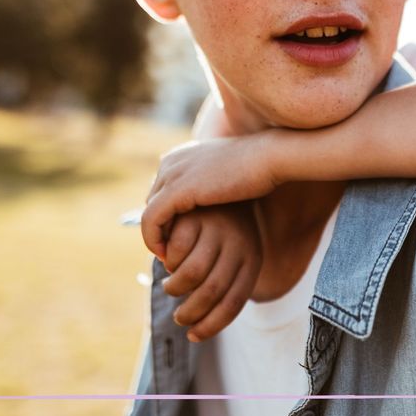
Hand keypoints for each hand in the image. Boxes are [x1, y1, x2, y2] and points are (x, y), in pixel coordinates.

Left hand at [141, 135, 278, 259]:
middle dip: (161, 230)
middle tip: (172, 254)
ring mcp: (171, 174)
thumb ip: (209, 184)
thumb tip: (207, 200)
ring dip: (156, 239)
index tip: (180, 241)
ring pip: (149, 213)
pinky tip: (167, 256)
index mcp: (181, 156)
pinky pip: (151, 221)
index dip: (168, 219)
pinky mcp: (175, 190)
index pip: (161, 193)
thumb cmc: (255, 170)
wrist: (267, 158)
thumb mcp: (225, 175)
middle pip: (153, 203)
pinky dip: (154, 240)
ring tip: (170, 259)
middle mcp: (171, 162)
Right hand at [160, 204, 261, 341]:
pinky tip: (166, 257)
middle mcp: (238, 244)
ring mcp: (217, 228)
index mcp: (251, 258)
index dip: (211, 326)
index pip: (233, 304)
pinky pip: (175, 249)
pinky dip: (167, 260)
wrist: (235, 173)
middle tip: (178, 317)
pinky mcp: (195, 213)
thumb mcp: (237, 249)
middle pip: (210, 292)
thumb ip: (221, 279)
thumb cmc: (229, 223)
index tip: (194, 336)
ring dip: (174, 288)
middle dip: (188, 312)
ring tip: (170, 286)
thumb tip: (197, 325)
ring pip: (190, 274)